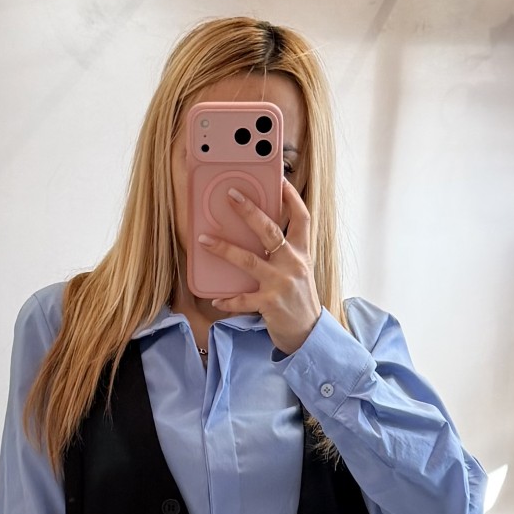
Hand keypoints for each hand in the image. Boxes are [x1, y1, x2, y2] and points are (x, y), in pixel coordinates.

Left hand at [197, 176, 320, 355]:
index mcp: (301, 252)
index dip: (291, 198)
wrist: (308, 333)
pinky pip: (243, 299)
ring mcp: (281, 283)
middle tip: (231, 195)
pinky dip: (228, 300)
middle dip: (249, 211)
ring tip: (204, 240)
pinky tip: (216, 299)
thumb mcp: (299, 270)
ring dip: (224, 249)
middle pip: (270, 231)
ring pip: (249, 260)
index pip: (301, 218)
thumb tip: (261, 234)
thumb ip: (285, 252)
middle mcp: (292, 263)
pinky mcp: (270, 303)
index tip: (280, 180)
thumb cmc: (299, 299)